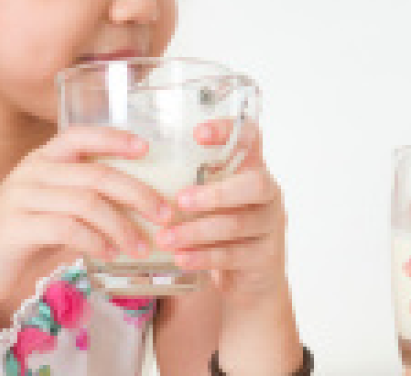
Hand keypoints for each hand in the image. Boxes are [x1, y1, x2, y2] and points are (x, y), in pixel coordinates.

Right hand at [0, 126, 171, 310]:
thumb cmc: (21, 236)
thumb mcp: (52, 207)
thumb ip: (84, 196)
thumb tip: (140, 199)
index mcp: (41, 159)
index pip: (80, 135)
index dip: (115, 138)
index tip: (147, 149)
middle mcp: (31, 171)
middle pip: (96, 173)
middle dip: (138, 193)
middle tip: (164, 214)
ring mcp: (21, 197)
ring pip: (87, 203)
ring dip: (122, 227)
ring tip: (141, 247)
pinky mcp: (15, 227)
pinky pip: (67, 229)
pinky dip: (95, 242)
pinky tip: (109, 254)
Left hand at [154, 120, 287, 304]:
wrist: (250, 281)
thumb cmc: (221, 232)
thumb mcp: (211, 203)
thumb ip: (192, 185)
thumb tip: (139, 172)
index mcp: (253, 169)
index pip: (250, 137)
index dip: (228, 130)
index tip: (197, 134)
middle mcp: (268, 194)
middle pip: (255, 184)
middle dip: (215, 192)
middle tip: (179, 200)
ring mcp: (270, 226)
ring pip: (237, 223)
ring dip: (197, 230)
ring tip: (165, 238)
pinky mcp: (264, 257)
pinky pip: (233, 255)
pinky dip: (203, 256)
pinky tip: (180, 258)